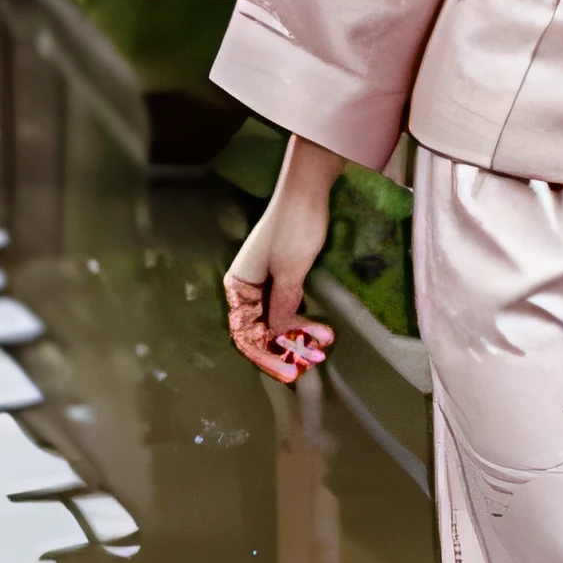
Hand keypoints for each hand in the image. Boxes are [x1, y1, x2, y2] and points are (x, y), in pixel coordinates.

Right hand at [224, 135, 341, 382]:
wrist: (309, 188)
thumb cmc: (294, 228)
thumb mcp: (289, 274)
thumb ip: (281, 308)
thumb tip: (277, 336)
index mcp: (239, 285)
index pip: (245, 334)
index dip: (265, 357)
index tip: (288, 373)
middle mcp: (248, 285)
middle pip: (261, 330)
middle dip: (286, 348)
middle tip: (312, 361)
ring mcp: (266, 279)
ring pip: (278, 319)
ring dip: (299, 334)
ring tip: (323, 343)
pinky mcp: (284, 272)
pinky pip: (289, 305)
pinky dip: (303, 318)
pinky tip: (321, 328)